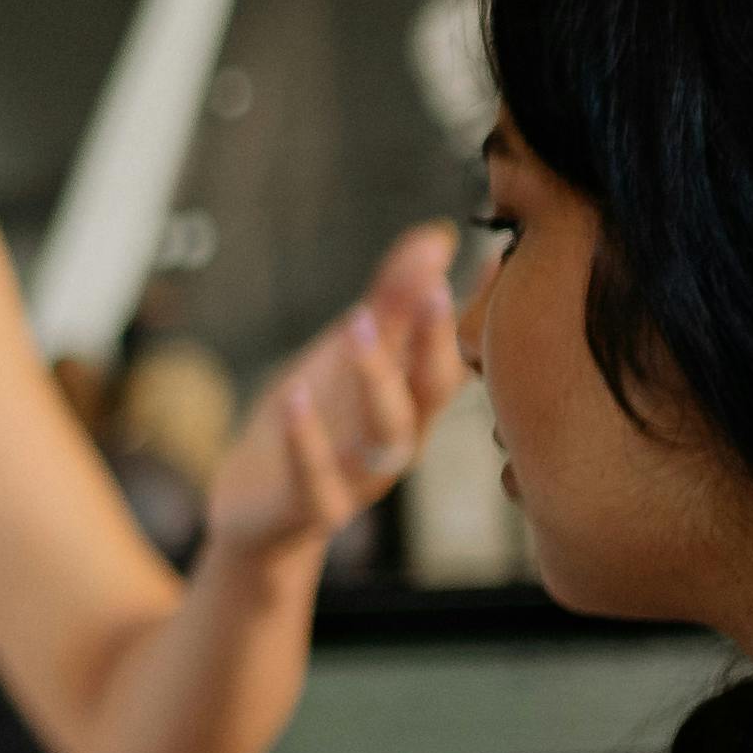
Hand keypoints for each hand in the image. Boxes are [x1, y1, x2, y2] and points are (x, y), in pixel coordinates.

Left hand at [200, 224, 464, 564]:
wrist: (257, 515)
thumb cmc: (315, 425)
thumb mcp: (347, 357)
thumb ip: (392, 301)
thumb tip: (438, 237)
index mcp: (413, 400)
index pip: (457, 351)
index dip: (476, 310)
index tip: (495, 258)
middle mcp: (399, 438)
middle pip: (432, 390)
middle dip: (435, 341)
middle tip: (434, 287)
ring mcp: (359, 477)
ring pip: (386, 435)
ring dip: (376, 380)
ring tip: (360, 324)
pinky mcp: (313, 507)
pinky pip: (315, 480)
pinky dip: (307, 440)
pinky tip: (293, 396)